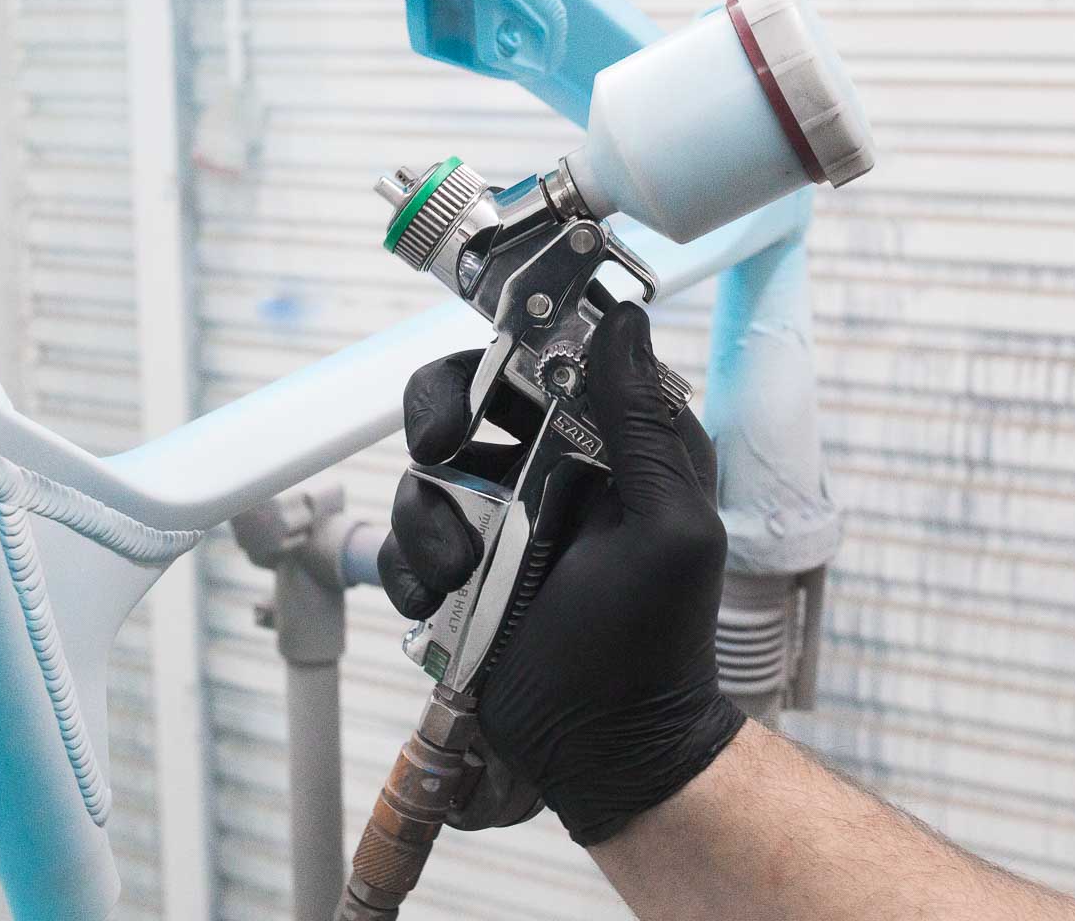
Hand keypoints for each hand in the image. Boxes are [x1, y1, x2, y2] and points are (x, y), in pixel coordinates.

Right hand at [377, 302, 745, 844]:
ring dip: (430, 518)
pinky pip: (404, 540)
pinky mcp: (456, 568)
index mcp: (610, 446)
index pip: (547, 360)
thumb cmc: (654, 646)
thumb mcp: (670, 529)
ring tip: (462, 573)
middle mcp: (549, 469)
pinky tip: (441, 601)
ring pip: (425, 471)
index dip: (506, 352)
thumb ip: (645, 425)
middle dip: (440, 414)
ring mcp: (496, 520)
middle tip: (439, 444)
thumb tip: (626, 322)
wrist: (604, 751)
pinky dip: (410, 568)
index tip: (486, 377)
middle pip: (466, 397)